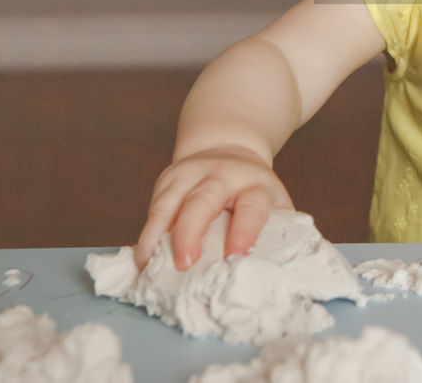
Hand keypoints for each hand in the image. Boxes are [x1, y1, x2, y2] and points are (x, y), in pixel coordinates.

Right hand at [134, 145, 292, 270]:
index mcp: (254, 184)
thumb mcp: (273, 202)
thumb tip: (278, 272)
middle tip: (185, 263)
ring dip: (157, 236)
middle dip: (191, 232)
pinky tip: (143, 258)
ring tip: (150, 266)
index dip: (244, 231)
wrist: (228, 150)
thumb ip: (277, 231)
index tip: (236, 256)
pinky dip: (147, 235)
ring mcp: (190, 174)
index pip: (251, 206)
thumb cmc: (254, 190)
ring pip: (169, 202)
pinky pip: (153, 208)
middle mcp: (221, 175)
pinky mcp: (167, 179)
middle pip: (203, 200)